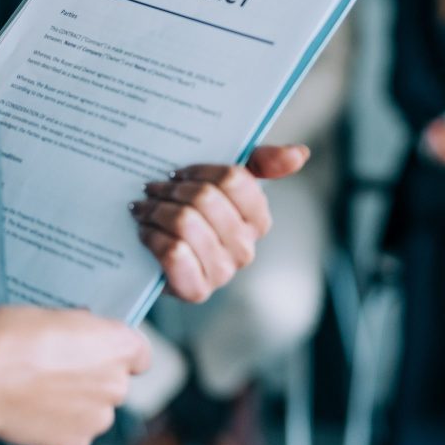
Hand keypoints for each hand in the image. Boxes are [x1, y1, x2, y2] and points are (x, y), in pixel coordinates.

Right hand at [0, 306, 150, 444]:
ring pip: (95, 415)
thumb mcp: (54, 314)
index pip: (138, 355)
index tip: (98, 355)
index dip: (117, 355)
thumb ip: (81, 329)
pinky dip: (58, 435)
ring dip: (77, 411)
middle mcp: (118, 384)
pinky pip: (74, 441)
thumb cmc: (10, 338)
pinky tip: (34, 420)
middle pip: (114, 386)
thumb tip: (83, 334)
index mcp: (121, 345)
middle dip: (92, 383)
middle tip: (56, 376)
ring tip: (39, 398)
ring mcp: (98, 419)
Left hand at [130, 144, 309, 302]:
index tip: (179, 172)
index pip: (234, 179)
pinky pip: (173, 252)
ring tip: (143, 208)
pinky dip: (152, 236)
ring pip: (186, 223)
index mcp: (258, 220)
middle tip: (152, 188)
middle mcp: (245, 248)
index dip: (200, 171)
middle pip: (205, 199)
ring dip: (156, 211)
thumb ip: (263, 162)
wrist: (159, 258)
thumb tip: (300, 153)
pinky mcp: (197, 290)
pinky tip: (144, 230)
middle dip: (171, 190)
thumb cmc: (196, 215)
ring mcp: (223, 272)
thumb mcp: (224, 183)